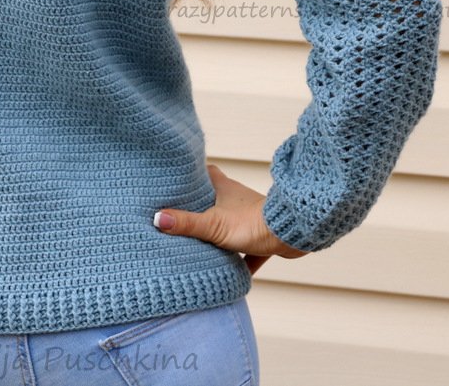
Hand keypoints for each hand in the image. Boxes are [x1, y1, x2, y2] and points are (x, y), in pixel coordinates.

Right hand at [153, 163, 308, 274]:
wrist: (291, 234)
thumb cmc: (252, 223)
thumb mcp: (213, 225)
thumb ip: (186, 223)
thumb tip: (157, 218)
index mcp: (224, 188)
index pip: (205, 173)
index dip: (192, 175)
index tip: (178, 180)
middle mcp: (238, 199)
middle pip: (217, 198)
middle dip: (203, 207)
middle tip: (185, 215)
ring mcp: (252, 216)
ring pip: (233, 223)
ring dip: (223, 233)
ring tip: (205, 245)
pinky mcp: (265, 235)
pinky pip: (252, 248)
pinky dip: (245, 259)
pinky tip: (237, 274)